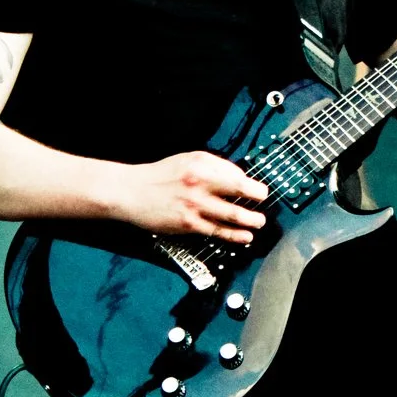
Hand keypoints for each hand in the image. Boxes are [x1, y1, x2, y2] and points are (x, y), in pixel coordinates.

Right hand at [114, 151, 268, 242]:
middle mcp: (200, 184)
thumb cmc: (161, 175)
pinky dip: (234, 235)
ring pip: (231, 215)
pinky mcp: (188, 224)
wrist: (131, 192)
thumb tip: (240, 177)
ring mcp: (195, 206)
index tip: (261, 190)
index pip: (236, 175)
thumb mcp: (188, 159)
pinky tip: (244, 237)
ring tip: (259, 223)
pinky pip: (217, 231)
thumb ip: (215, 166)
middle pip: (238, 192)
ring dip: (250, 221)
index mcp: (201, 165)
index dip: (253, 185)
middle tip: (264, 205)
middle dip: (257, 200)